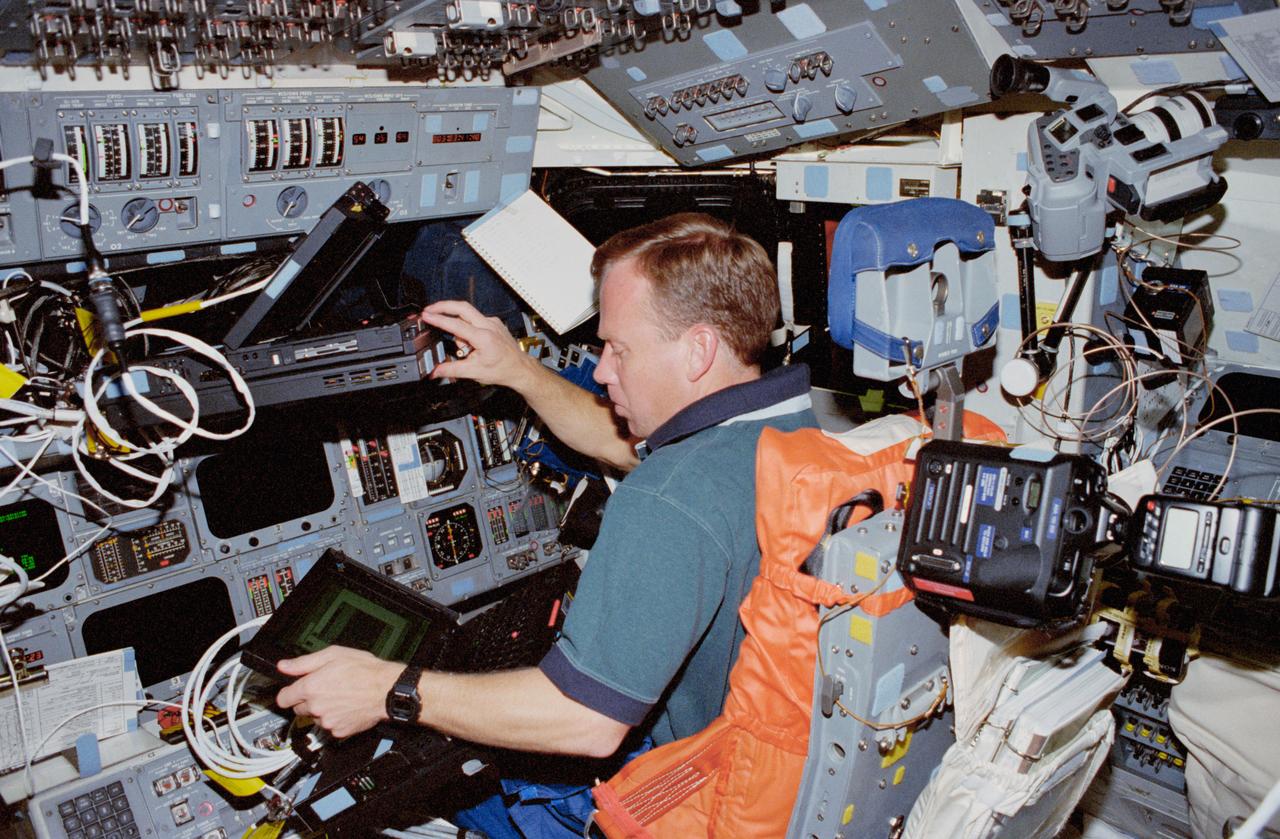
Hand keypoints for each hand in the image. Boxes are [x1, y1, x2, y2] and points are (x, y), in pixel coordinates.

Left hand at [275, 647, 401, 737]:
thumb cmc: (365, 670)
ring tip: (340, 696)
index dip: (288, 693)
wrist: (387, 690)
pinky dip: (336, 718)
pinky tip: (346, 706)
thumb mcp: (333, 655)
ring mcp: (327, 721)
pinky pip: (330, 726)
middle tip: (324, 689)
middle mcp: (316, 707)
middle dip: (308, 700)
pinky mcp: (339, 731)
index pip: (283, 698)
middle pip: (298, 709)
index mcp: (311, 687)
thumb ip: (304, 663)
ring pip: (315, 718)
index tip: (293, 691)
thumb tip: (284, 666)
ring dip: (322, 710)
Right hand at [421, 300, 539, 390]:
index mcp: (483, 337)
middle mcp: (489, 325)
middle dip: (443, 306)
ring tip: (460, 344)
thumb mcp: (474, 372)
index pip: (456, 324)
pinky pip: (475, 319)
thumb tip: (435, 371)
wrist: (520, 368)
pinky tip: (469, 341)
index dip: (439, 319)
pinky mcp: (493, 323)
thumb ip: (451, 370)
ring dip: (456, 321)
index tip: (426, 316)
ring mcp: (492, 322)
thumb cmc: (502, 369)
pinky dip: (466, 326)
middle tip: (429, 310)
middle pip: (462, 307)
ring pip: (468, 313)